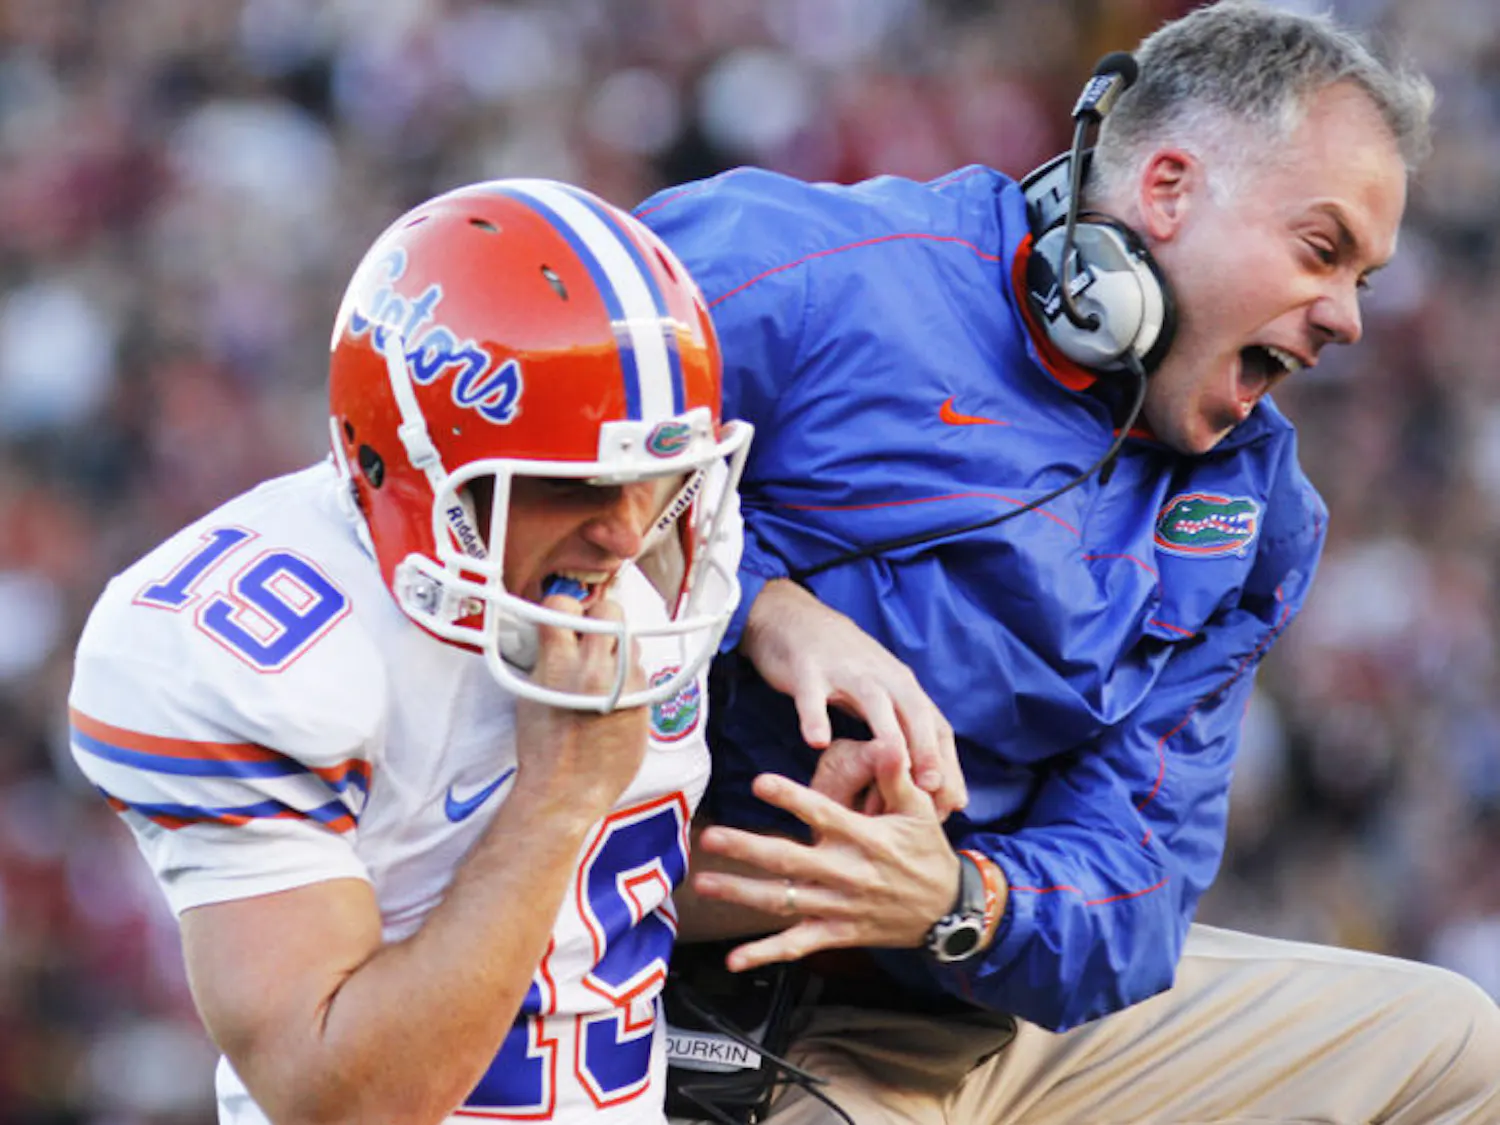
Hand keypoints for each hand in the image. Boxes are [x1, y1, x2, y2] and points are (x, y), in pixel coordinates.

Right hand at [512, 592, 648, 821]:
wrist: (565, 792)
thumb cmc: (542, 748)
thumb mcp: (530, 691)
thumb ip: (547, 655)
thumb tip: (560, 630)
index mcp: (557, 662)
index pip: (564, 604)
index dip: (565, 609)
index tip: (566, 620)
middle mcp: (595, 668)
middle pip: (611, 610)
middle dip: (601, 619)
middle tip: (593, 638)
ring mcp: (626, 684)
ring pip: (632, 642)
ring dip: (619, 651)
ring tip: (604, 678)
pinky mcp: (645, 701)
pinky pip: (642, 672)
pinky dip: (631, 679)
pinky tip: (616, 700)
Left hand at [690, 746, 960, 970]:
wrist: (948, 912)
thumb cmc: (928, 852)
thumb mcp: (921, 811)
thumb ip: (898, 777)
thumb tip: (889, 741)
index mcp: (865, 839)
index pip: (823, 815)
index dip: (791, 799)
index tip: (759, 783)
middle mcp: (847, 874)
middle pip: (790, 861)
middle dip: (746, 849)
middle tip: (710, 837)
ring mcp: (839, 907)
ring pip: (784, 901)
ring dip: (742, 893)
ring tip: (706, 885)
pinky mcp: (838, 933)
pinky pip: (797, 945)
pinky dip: (765, 953)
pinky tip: (734, 959)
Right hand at [740, 579, 966, 815]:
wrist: (796, 619)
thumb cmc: (844, 668)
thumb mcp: (881, 694)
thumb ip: (902, 730)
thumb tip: (932, 781)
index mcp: (903, 686)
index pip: (935, 725)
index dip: (947, 763)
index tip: (953, 802)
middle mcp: (882, 676)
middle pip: (913, 713)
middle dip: (926, 750)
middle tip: (932, 789)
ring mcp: (846, 671)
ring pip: (873, 702)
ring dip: (886, 736)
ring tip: (892, 771)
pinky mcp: (808, 669)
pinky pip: (812, 695)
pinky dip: (815, 716)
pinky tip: (816, 741)